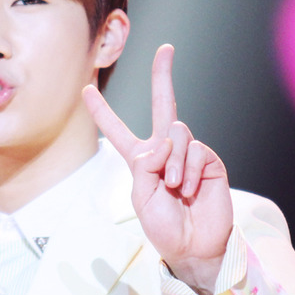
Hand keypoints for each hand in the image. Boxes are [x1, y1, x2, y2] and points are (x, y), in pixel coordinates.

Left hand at [83, 44, 233, 294]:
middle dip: (163, 76)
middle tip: (165, 49)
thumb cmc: (164, 227)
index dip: (102, 111)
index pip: (118, 131)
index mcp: (141, 161)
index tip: (86, 89)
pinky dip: (188, 171)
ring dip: (172, 162)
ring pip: (177, 132)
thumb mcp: (140, 197)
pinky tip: (189, 190)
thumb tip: (164, 141)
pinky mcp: (209, 160)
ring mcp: (188, 154)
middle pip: (164, 105)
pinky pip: (195, 150)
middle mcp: (165, 151)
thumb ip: (145, 165)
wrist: (194, 245)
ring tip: (174, 187)